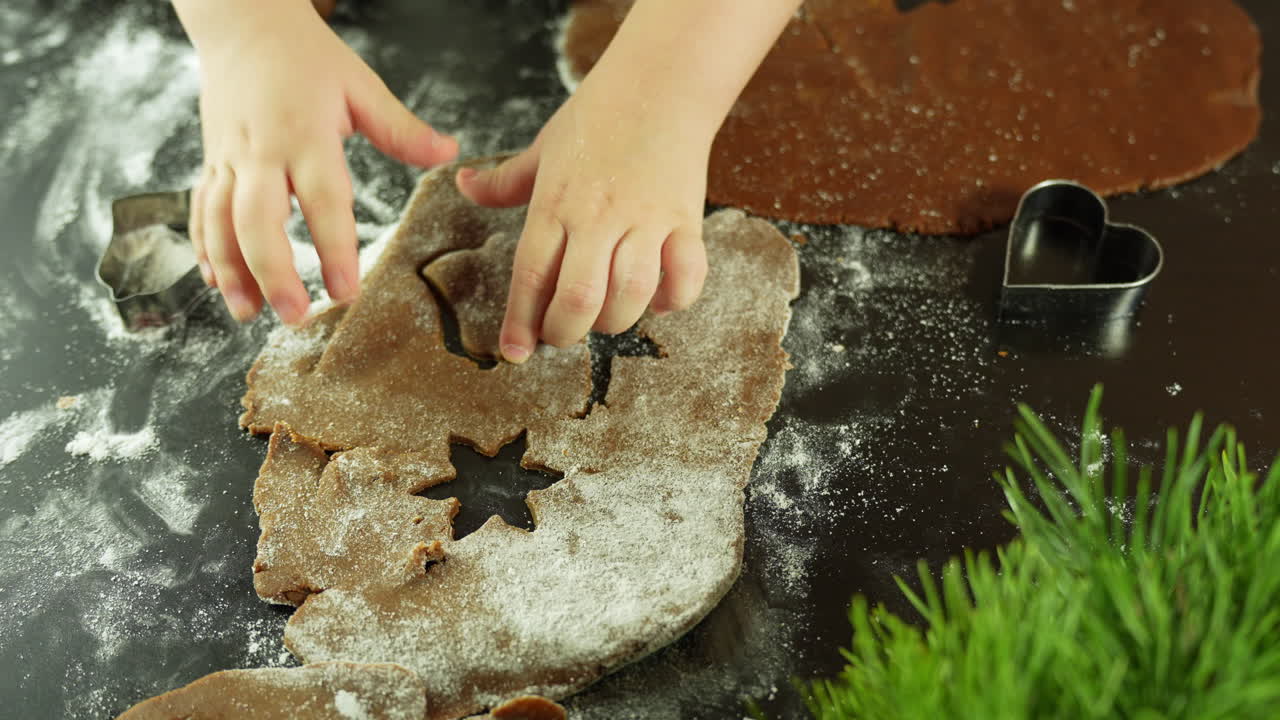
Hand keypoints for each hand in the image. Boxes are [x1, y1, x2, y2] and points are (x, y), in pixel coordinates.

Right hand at [181, 0, 456, 323]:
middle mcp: (262, 150)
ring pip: (220, 222)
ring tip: (248, 314)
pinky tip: (218, 283)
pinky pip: (200, 212)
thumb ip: (401, 128)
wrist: (243, 25)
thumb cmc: (307, 57)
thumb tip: (449, 153)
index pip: (322, 200)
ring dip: (232, 271)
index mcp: (305, 133)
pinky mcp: (211, 163)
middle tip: (295, 315)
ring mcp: (230, 158)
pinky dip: (205, 250)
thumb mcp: (360, 85)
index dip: (333, 248)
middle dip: (274, 273)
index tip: (346, 291)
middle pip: (257, 220)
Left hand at [456, 73, 710, 362]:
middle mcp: (598, 216)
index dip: (521, 320)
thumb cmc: (597, 118)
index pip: (531, 274)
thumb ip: (504, 181)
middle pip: (579, 295)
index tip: (514, 352)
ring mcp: (644, 219)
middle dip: (567, 331)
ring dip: (616, 319)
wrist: (658, 85)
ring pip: (630, 292)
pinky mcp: (685, 219)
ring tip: (607, 316)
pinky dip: (674, 299)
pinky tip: (660, 300)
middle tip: (562, 335)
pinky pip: (686, 275)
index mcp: (556, 202)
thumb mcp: (543, 149)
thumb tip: (462, 185)